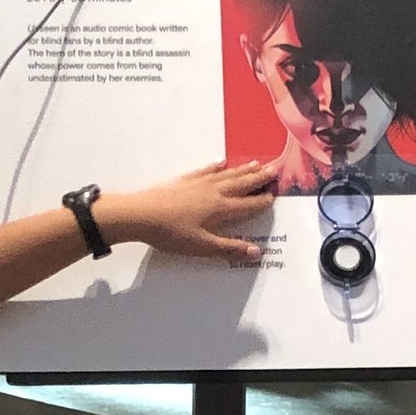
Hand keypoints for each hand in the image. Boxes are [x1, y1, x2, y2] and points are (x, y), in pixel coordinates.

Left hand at [98, 157, 276, 266]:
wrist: (140, 214)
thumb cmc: (170, 233)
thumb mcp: (201, 246)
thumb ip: (229, 248)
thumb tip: (256, 252)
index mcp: (220, 209)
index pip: (248, 205)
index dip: (262, 201)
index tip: (274, 196)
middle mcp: (214, 192)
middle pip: (241, 183)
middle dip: (259, 178)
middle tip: (274, 170)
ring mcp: (199, 183)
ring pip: (227, 174)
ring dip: (243, 169)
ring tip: (256, 163)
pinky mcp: (184, 180)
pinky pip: (206, 170)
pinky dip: (217, 166)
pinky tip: (222, 163)